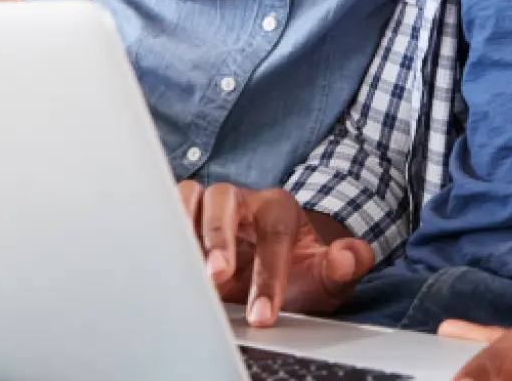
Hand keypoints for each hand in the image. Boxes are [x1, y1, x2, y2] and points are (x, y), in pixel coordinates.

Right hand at [178, 180, 374, 326]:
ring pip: (191, 196)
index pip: (274, 234)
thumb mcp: (326, 274)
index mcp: (279, 208)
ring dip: (184, 227)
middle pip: (225, 199)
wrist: (278, 269)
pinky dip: (162, 230)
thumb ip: (344, 264)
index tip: (263, 314)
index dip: (269, 275)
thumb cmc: (298, 271)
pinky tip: (161, 262)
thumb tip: (350, 256)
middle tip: (216, 278)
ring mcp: (210, 207)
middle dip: (219, 237)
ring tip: (182, 266)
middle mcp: (243, 200)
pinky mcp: (185, 218)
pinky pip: (167, 210)